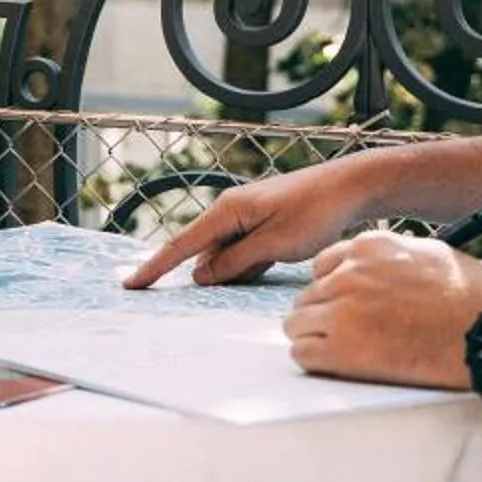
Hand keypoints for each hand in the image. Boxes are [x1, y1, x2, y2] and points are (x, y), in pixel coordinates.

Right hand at [124, 161, 366, 288]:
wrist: (350, 188)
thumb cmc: (314, 213)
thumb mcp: (274, 244)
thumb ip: (236, 261)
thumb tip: (201, 276)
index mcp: (228, 211)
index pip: (182, 245)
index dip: (155, 267)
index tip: (132, 285)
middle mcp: (232, 212)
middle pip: (204, 252)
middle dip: (200, 275)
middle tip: (207, 293)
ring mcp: (248, 219)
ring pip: (226, 255)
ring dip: (229, 272)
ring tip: (251, 273)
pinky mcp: (264, 226)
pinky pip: (244, 252)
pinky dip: (246, 266)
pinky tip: (263, 269)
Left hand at [281, 231, 481, 386]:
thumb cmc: (474, 298)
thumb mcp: (429, 256)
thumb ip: (391, 261)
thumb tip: (374, 275)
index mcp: (368, 247)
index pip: (323, 266)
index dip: (333, 290)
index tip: (345, 306)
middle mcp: (348, 274)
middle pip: (308, 297)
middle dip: (323, 316)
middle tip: (348, 336)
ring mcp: (342, 311)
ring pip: (297, 325)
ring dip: (316, 338)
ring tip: (345, 354)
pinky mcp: (342, 350)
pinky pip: (303, 354)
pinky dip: (316, 362)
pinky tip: (339, 366)